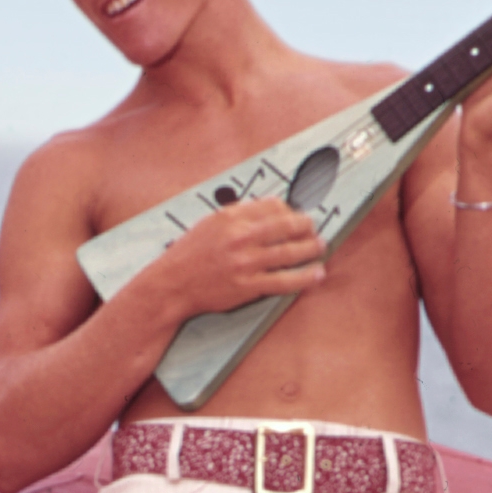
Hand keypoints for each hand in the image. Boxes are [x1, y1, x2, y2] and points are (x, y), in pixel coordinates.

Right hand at [149, 198, 328, 319]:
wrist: (171, 285)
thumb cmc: (189, 255)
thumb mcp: (209, 224)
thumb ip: (238, 214)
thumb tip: (270, 206)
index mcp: (230, 217)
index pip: (272, 206)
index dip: (290, 210)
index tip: (296, 215)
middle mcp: (239, 237)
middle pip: (286, 225)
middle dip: (306, 226)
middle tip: (314, 229)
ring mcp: (244, 263)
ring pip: (289, 252)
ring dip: (311, 249)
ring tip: (320, 247)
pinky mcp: (247, 287)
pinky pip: (283, 281)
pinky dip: (305, 277)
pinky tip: (317, 274)